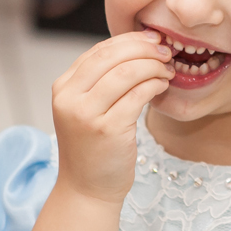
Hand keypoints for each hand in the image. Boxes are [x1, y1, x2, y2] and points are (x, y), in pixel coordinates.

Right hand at [52, 30, 173, 202]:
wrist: (87, 190)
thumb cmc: (93, 147)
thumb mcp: (86, 108)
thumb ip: (100, 80)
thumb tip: (137, 46)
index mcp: (63, 87)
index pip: (99, 50)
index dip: (129, 40)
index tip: (153, 40)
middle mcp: (69, 98)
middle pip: (112, 56)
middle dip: (144, 48)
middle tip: (166, 51)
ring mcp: (86, 114)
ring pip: (127, 72)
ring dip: (153, 66)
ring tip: (167, 71)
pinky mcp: (107, 129)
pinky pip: (138, 95)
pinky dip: (155, 85)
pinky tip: (163, 86)